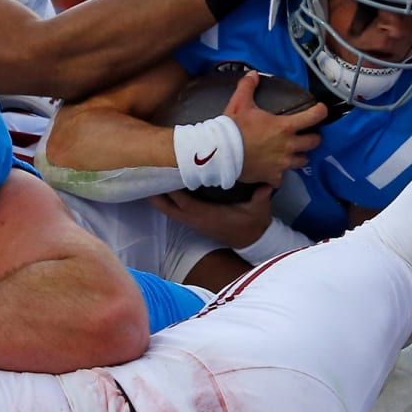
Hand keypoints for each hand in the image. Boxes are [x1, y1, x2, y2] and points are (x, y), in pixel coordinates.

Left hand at [153, 184, 274, 249]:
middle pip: (168, 207)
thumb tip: (267, 185)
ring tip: (146, 180)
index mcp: (208, 215)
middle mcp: (196, 220)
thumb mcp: (259, 209)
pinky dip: (164, 201)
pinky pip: (173, 212)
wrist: (250, 240)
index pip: (184, 201)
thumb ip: (261, 197)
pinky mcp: (193, 222)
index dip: (172, 188)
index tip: (165, 171)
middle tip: (144, 174)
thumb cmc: (252, 223)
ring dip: (157, 197)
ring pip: (168, 211)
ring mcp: (193, 222)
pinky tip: (159, 189)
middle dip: (156, 192)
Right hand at [224, 71, 324, 186]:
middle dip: (312, 137)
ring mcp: (282, 163)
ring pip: (303, 160)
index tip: (320, 110)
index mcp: (285, 127)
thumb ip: (247, 87)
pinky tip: (273, 171)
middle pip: (314, 142)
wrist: (220, 153)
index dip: (320, 111)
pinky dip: (279, 175)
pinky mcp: (272, 177)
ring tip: (291, 152)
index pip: (314, 117)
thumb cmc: (233, 129)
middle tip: (305, 134)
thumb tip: (252, 74)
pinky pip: (282, 178)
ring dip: (299, 155)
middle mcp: (288, 146)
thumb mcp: (239, 103)